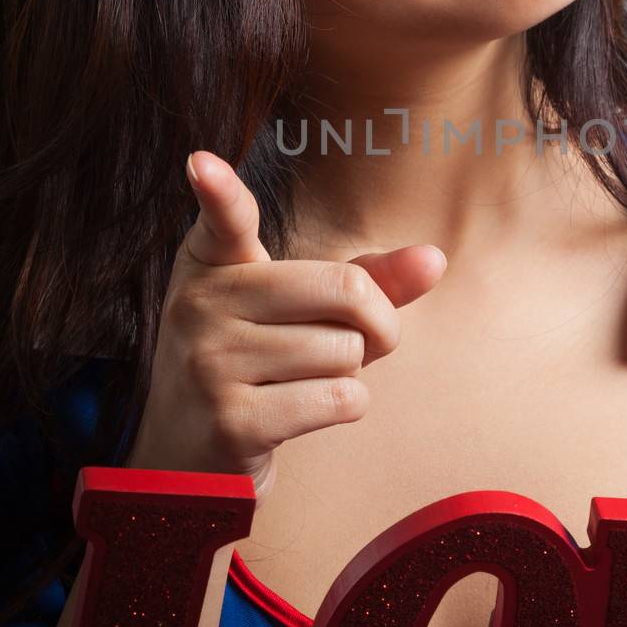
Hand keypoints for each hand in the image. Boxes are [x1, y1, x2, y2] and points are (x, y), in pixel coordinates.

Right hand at [127, 150, 447, 495]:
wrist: (190, 463)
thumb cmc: (258, 370)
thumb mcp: (298, 314)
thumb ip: (366, 281)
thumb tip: (435, 259)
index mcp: (212, 265)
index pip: (223, 220)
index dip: (218, 190)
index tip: (202, 163)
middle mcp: (201, 305)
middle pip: (346, 290)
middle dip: (375, 326)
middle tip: (347, 345)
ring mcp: (210, 362)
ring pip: (347, 352)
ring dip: (347, 375)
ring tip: (297, 384)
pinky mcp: (232, 420)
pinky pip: (341, 399)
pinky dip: (344, 408)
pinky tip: (298, 414)